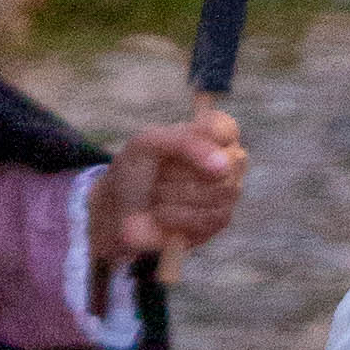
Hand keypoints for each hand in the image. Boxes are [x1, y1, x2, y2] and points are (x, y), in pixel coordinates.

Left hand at [96, 107, 247, 271]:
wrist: (121, 210)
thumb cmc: (136, 170)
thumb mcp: (149, 143)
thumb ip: (186, 143)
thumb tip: (222, 166)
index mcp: (214, 132)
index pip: (226, 129)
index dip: (200, 142)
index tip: (174, 149)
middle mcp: (228, 160)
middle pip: (221, 165)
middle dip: (177, 173)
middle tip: (159, 174)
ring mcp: (228, 191)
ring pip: (216, 193)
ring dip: (173, 195)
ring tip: (158, 194)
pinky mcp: (219, 220)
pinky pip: (208, 218)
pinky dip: (176, 216)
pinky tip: (163, 214)